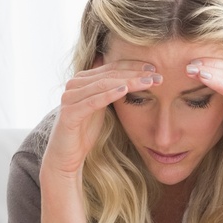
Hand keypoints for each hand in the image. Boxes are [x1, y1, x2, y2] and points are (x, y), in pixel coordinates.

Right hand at [41, 60, 159, 178]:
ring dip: (128, 82)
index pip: (112, 67)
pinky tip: (124, 91)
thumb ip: (112, 92)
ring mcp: (70, 98)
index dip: (134, 66)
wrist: (65, 156)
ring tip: (148, 82)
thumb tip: (133, 79)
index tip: (155, 69)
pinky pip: (92, 102)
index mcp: (83, 80)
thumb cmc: (85, 132)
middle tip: (157, 75)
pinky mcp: (69, 113)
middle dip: (135, 73)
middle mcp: (74, 84)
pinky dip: (108, 95)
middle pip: (110, 74)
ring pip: (103, 85)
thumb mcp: (102, 108)